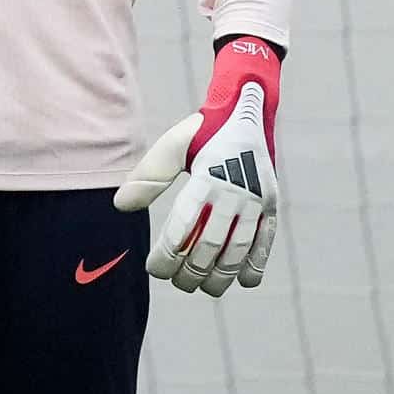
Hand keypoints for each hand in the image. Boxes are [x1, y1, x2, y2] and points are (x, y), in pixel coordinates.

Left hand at [114, 37, 280, 296]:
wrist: (249, 105)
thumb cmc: (205, 129)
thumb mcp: (175, 143)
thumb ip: (149, 174)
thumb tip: (121, 205)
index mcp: (208, 175)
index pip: (184, 227)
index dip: (167, 255)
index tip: (153, 268)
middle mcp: (235, 189)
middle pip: (211, 244)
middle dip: (190, 271)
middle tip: (175, 282)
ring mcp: (257, 199)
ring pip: (239, 249)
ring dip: (220, 276)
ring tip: (203, 288)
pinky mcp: (272, 203)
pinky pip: (266, 240)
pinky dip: (257, 264)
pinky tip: (244, 282)